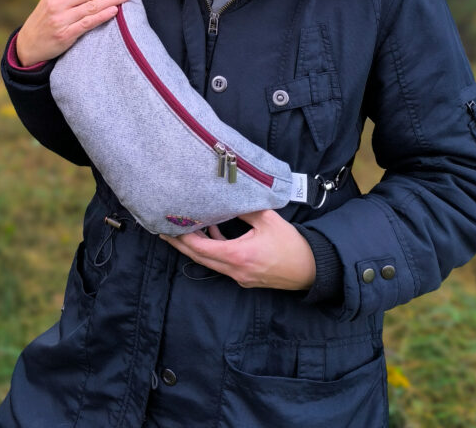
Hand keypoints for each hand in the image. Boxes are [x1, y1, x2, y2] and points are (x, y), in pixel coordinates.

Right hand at [15, 0, 131, 65]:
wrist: (27, 46)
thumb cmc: (45, 22)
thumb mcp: (52, 2)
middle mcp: (57, 2)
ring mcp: (60, 18)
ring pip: (91, 6)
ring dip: (112, 0)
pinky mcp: (64, 34)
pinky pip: (87, 23)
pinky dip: (102, 16)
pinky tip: (114, 11)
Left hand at [159, 210, 315, 290]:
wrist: (311, 269)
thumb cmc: (291, 244)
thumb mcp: (268, 220)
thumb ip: (246, 208)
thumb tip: (228, 197)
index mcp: (238, 256)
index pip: (202, 248)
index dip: (184, 239)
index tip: (171, 228)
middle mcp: (235, 270)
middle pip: (200, 258)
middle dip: (181, 245)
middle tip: (164, 232)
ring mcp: (239, 277)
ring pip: (210, 262)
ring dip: (197, 247)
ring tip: (184, 231)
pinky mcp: (245, 278)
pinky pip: (222, 264)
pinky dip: (214, 250)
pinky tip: (213, 233)